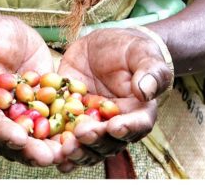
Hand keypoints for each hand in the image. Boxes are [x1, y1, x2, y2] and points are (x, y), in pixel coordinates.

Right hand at [0, 14, 66, 168]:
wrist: (4, 33)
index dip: (4, 133)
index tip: (20, 139)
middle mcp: (0, 117)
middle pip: (13, 139)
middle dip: (31, 150)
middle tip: (49, 157)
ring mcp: (22, 114)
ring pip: (35, 136)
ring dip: (50, 146)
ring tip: (67, 152)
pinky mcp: (42, 107)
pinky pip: (54, 120)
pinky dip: (66, 129)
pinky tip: (81, 134)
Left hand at [57, 29, 174, 169]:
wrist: (100, 48)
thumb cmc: (128, 49)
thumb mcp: (141, 52)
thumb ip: (149, 71)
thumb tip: (146, 92)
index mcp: (139, 111)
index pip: (138, 124)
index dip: (127, 128)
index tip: (114, 127)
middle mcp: (118, 125)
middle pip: (111, 142)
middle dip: (96, 140)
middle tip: (82, 134)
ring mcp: (95, 126)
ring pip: (90, 148)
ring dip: (79, 152)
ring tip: (66, 148)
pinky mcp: (73, 123)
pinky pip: (69, 142)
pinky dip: (62, 153)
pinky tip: (55, 156)